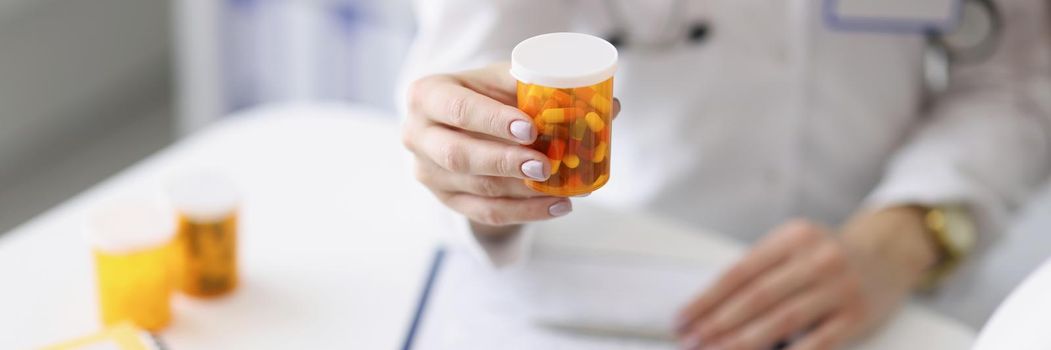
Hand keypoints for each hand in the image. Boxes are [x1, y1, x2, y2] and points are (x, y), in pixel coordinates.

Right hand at [404, 63, 619, 232]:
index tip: (530, 129)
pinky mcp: (446, 200)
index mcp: (427, 95)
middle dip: (506, 162)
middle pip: (459, 155)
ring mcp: (427, 173)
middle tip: (545, 164)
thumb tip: (611, 107)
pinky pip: (486, 213)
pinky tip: (558, 206)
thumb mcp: (503, 81)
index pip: (458, 109)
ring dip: (523, 191)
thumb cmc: (487, 94)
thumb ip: (544, 87)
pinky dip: (526, 212)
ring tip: (563, 187)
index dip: (493, 121)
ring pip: (477, 188)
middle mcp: (417, 135)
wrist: (458, 120)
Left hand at [675, 207, 937, 349]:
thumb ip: (760, 270)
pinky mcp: (858, 315)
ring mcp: (840, 287)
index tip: (681, 320)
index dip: (706, 299)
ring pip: (782, 320)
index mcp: (792, 237)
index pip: (739, 272)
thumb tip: (710, 310)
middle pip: (757, 297)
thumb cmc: (826, 256)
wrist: (888, 255)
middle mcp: (817, 258)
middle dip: (718, 323)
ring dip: (743, 341)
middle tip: (691, 342)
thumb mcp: (794, 247)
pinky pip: (818, 342)